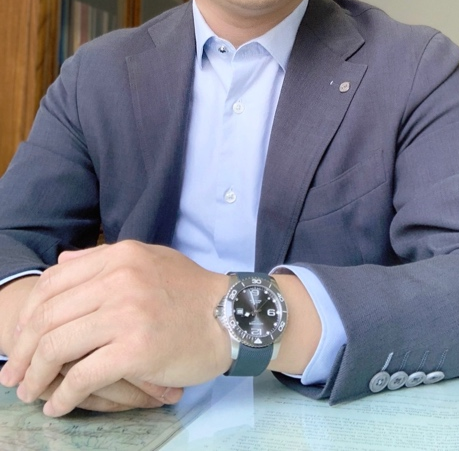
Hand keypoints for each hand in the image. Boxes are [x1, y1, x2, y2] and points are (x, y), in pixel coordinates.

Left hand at [0, 241, 230, 416]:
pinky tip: (58, 406)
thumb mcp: (148, 259)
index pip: (52, 283)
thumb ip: (102, 259)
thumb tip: (60, 262)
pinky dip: (63, 396)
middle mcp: (119, 279)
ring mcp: (127, 313)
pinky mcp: (136, 349)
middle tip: (13, 375)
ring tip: (29, 392)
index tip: (21, 341)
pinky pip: (83, 376)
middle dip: (22, 350)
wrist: (233, 315)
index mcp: (118, 256)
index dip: (28, 316)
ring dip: (35, 375)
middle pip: (47, 317)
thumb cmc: (190, 291)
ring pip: (58, 346)